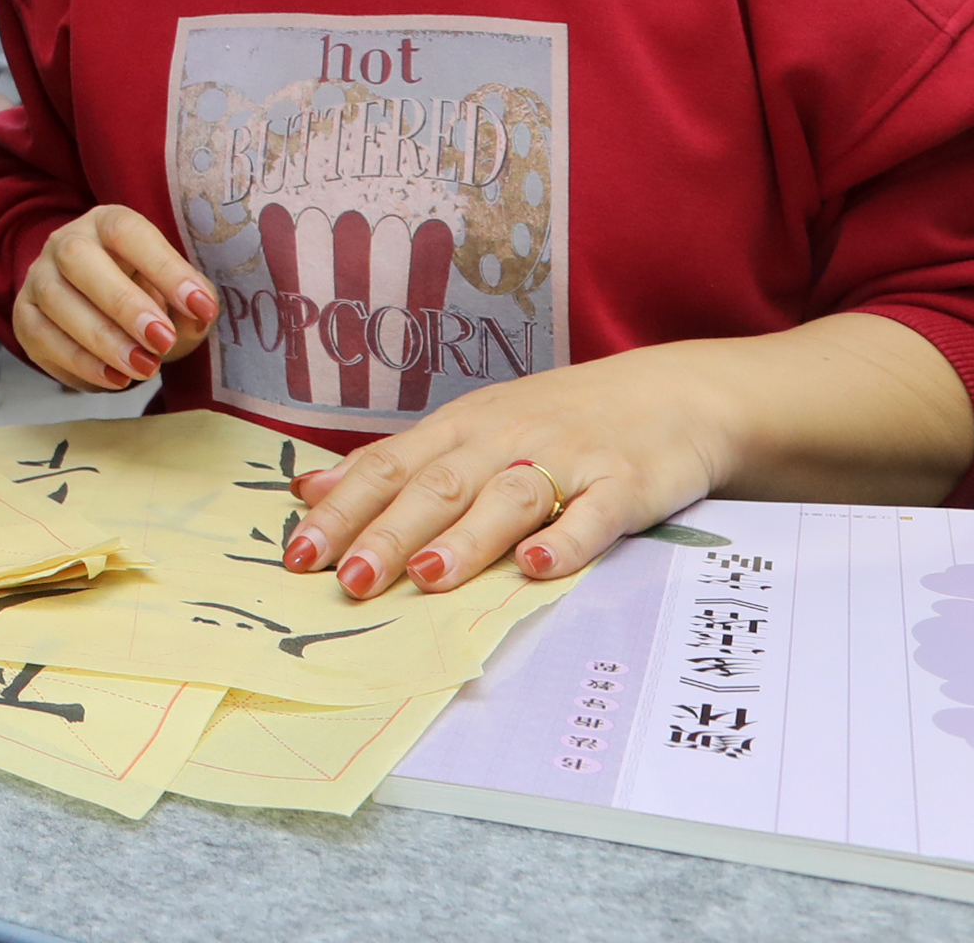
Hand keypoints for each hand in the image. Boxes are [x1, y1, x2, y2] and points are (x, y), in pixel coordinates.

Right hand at [13, 205, 217, 391]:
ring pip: (55, 300)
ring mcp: (39, 277)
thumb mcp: (176, 295)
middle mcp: (66, 241)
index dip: (164, 268)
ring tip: (144, 368)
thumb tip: (200, 315)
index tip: (200, 306)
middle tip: (162, 341)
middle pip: (79, 259)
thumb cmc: (147, 295)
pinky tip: (115, 379)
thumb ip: (192, 303)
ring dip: (102, 340)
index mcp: (108, 222)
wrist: (101, 310)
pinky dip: (79, 363)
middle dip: (123, 304)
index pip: (128, 232)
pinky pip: (41, 337)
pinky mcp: (24, 316)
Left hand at [277, 347, 729, 600]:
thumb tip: (311, 492)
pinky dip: (566, 538)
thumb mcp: (472, 430)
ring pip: (508, 498)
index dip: (344, 510)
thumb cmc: (559, 420)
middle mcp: (506, 439)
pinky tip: (537, 566)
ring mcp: (568, 458)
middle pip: (439, 486)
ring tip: (429, 577)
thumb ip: (398, 464)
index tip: (299, 553)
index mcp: (461, 428)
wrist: (674, 393)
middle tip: (349, 580)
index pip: (390, 468)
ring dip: (468, 538)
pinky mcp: (625, 482)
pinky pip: (594, 513)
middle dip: (390, 533)